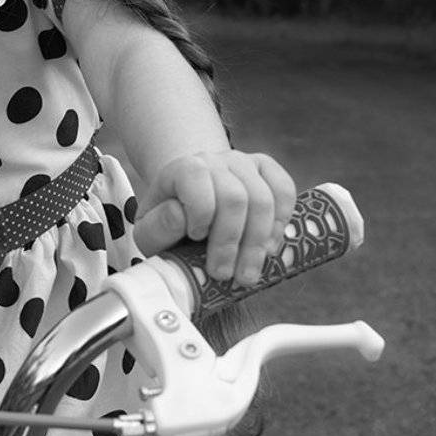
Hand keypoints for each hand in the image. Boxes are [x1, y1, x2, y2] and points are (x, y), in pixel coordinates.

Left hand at [133, 150, 296, 286]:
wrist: (193, 200)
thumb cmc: (171, 222)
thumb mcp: (151, 231)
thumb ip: (156, 227)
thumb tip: (179, 217)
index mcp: (183, 168)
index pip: (196, 177)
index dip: (199, 211)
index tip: (196, 238)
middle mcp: (215, 159)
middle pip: (235, 197)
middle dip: (231, 242)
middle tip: (224, 276)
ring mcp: (244, 162)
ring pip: (263, 199)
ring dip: (257, 243)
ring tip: (247, 272)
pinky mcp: (267, 169)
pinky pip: (285, 190)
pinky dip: (281, 222)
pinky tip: (269, 247)